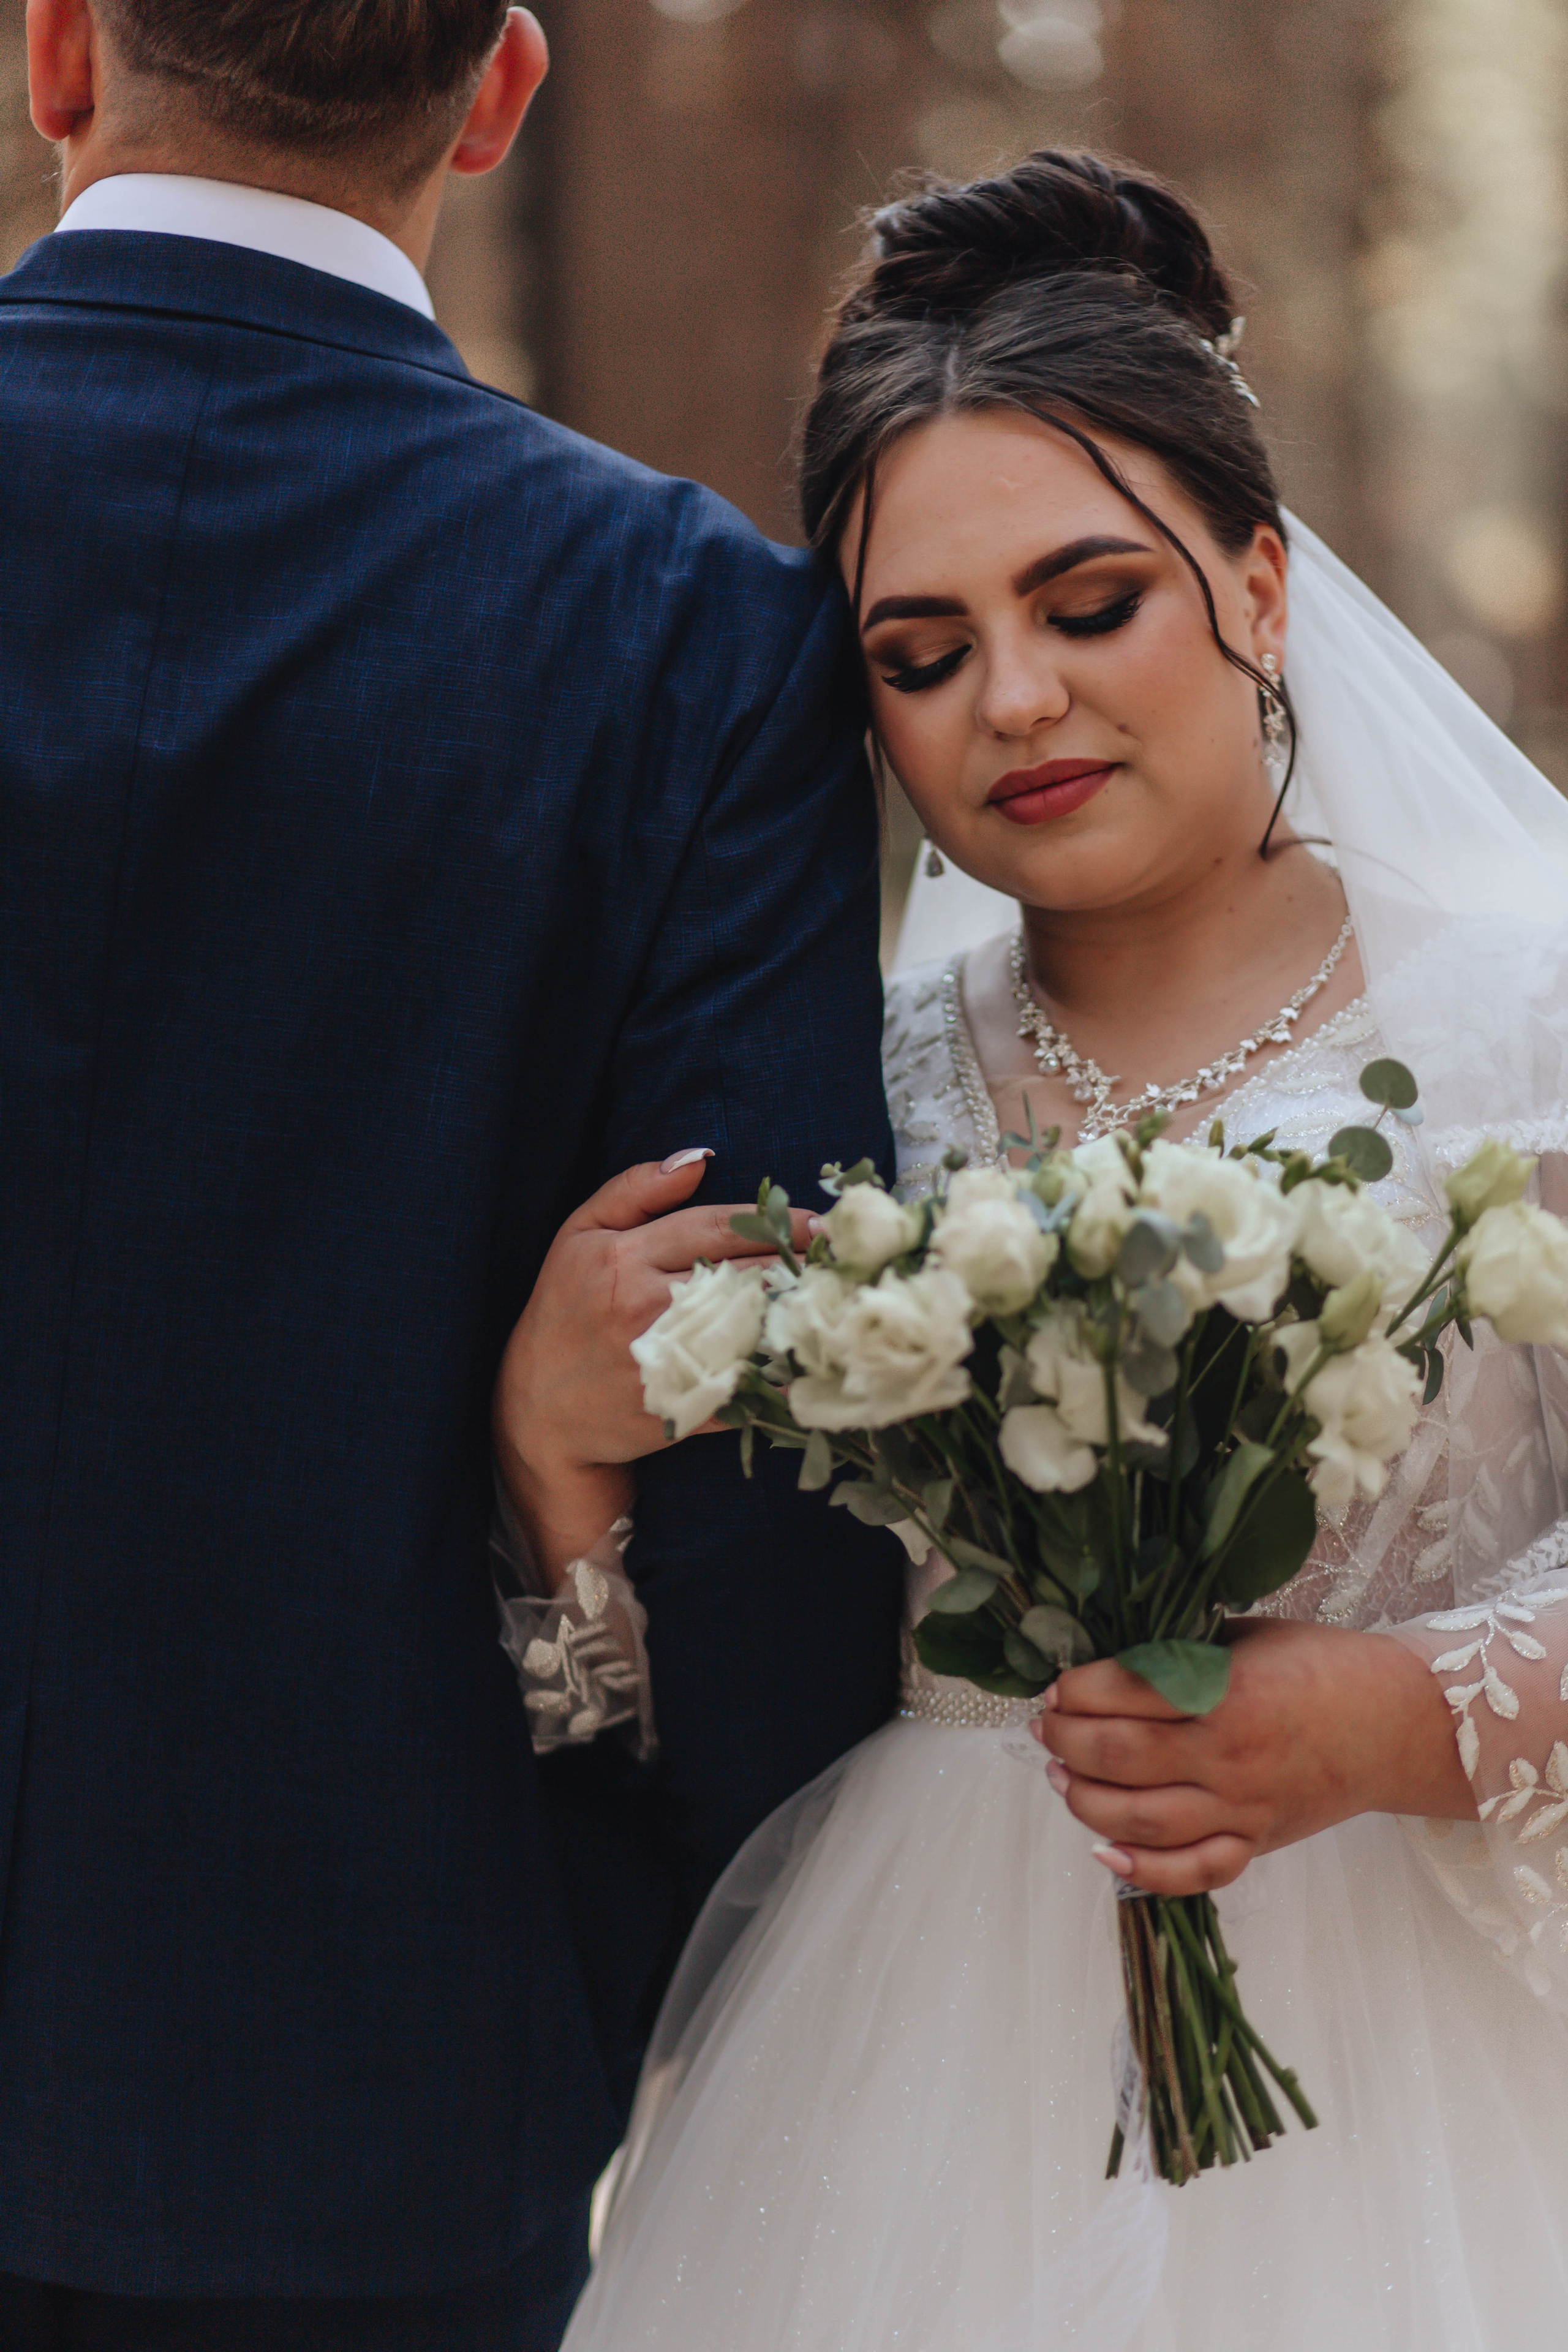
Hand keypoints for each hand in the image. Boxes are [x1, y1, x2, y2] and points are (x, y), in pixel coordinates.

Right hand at [494, 1152, 814, 1587]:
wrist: (537, 1412)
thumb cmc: (564, 1313)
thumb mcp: (578, 1236)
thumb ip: (634, 1190)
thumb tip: (698, 1158)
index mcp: (622, 1257)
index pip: (715, 1228)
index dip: (775, 1223)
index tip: (820, 1226)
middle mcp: (642, 1306)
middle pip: (742, 1276)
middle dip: (799, 1267)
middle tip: (844, 1263)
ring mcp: (659, 1361)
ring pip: (750, 1330)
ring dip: (799, 1317)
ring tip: (837, 1305)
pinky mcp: (676, 1409)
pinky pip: (744, 1389)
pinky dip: (782, 1377)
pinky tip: (812, 1362)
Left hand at [1032, 1616, 1475, 1895]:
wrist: (1394, 1721)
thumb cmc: (1315, 1664)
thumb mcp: (1245, 1636)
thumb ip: (1181, 1650)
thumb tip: (1106, 1657)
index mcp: (1225, 1691)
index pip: (1124, 1691)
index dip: (1075, 1689)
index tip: (1054, 1685)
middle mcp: (1229, 1755)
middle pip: (1120, 1756)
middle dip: (1066, 1740)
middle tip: (1045, 1728)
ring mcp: (1243, 1807)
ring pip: (1143, 1820)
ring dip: (1086, 1800)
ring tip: (1061, 1777)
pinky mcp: (1256, 1843)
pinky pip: (1194, 1872)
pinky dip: (1143, 1871)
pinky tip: (1103, 1850)